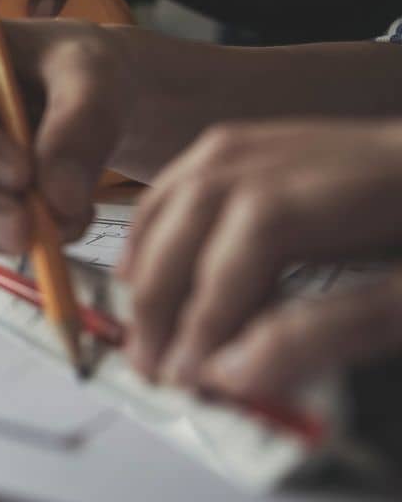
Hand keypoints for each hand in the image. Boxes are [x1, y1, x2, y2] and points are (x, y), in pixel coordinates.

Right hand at [120, 120, 401, 398]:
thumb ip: (334, 329)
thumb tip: (236, 370)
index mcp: (367, 176)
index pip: (258, 231)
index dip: (212, 306)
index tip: (191, 373)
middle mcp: (313, 144)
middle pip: (204, 206)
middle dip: (165, 293)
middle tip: (154, 367)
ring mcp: (289, 137)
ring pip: (190, 186)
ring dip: (153, 260)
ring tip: (144, 328)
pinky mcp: (279, 145)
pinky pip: (196, 175)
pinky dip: (162, 224)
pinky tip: (155, 266)